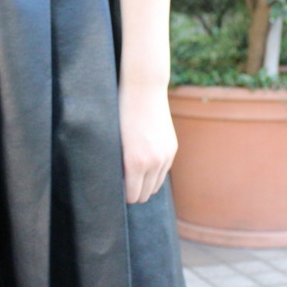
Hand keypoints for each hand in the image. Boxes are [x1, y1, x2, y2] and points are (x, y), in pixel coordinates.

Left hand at [118, 82, 176, 203]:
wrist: (143, 90)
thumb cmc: (121, 113)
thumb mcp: (114, 141)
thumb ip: (118, 164)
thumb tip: (117, 182)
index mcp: (135, 162)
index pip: (132, 195)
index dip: (123, 196)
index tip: (115, 191)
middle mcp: (154, 162)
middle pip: (145, 194)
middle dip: (134, 193)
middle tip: (122, 186)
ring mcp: (165, 156)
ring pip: (156, 186)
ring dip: (145, 185)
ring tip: (132, 178)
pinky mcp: (172, 149)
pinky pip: (163, 172)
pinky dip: (154, 174)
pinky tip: (144, 167)